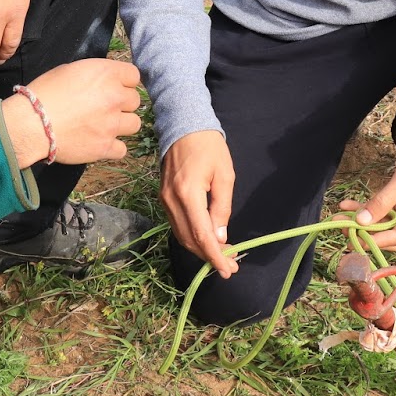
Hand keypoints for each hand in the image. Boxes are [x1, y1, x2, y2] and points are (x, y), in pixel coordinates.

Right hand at [5, 59, 143, 166]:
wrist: (30, 123)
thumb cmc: (43, 93)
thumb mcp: (69, 70)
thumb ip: (94, 74)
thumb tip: (101, 81)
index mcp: (106, 74)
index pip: (134, 75)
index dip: (124, 82)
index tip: (114, 87)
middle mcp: (114, 97)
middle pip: (135, 100)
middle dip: (122, 103)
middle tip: (104, 107)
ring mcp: (112, 124)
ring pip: (134, 124)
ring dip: (122, 124)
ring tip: (104, 125)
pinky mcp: (105, 146)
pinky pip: (122, 149)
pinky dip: (113, 147)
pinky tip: (99, 142)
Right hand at [160, 130, 237, 277]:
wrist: (184, 125)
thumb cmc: (209, 147)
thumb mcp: (224, 175)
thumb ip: (222, 208)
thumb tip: (220, 238)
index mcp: (188, 193)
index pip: (201, 234)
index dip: (214, 256)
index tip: (228, 270)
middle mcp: (171, 200)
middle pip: (188, 239)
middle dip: (209, 256)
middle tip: (231, 266)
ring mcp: (164, 199)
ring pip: (181, 235)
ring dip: (201, 248)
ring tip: (223, 256)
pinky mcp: (164, 197)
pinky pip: (177, 224)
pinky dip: (192, 236)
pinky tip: (208, 239)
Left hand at [342, 132, 395, 251]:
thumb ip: (383, 201)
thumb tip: (361, 221)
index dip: (376, 240)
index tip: (353, 240)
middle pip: (391, 235)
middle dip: (367, 233)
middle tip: (342, 230)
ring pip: (384, 224)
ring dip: (363, 221)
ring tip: (340, 216)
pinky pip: (383, 211)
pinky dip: (367, 209)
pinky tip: (348, 206)